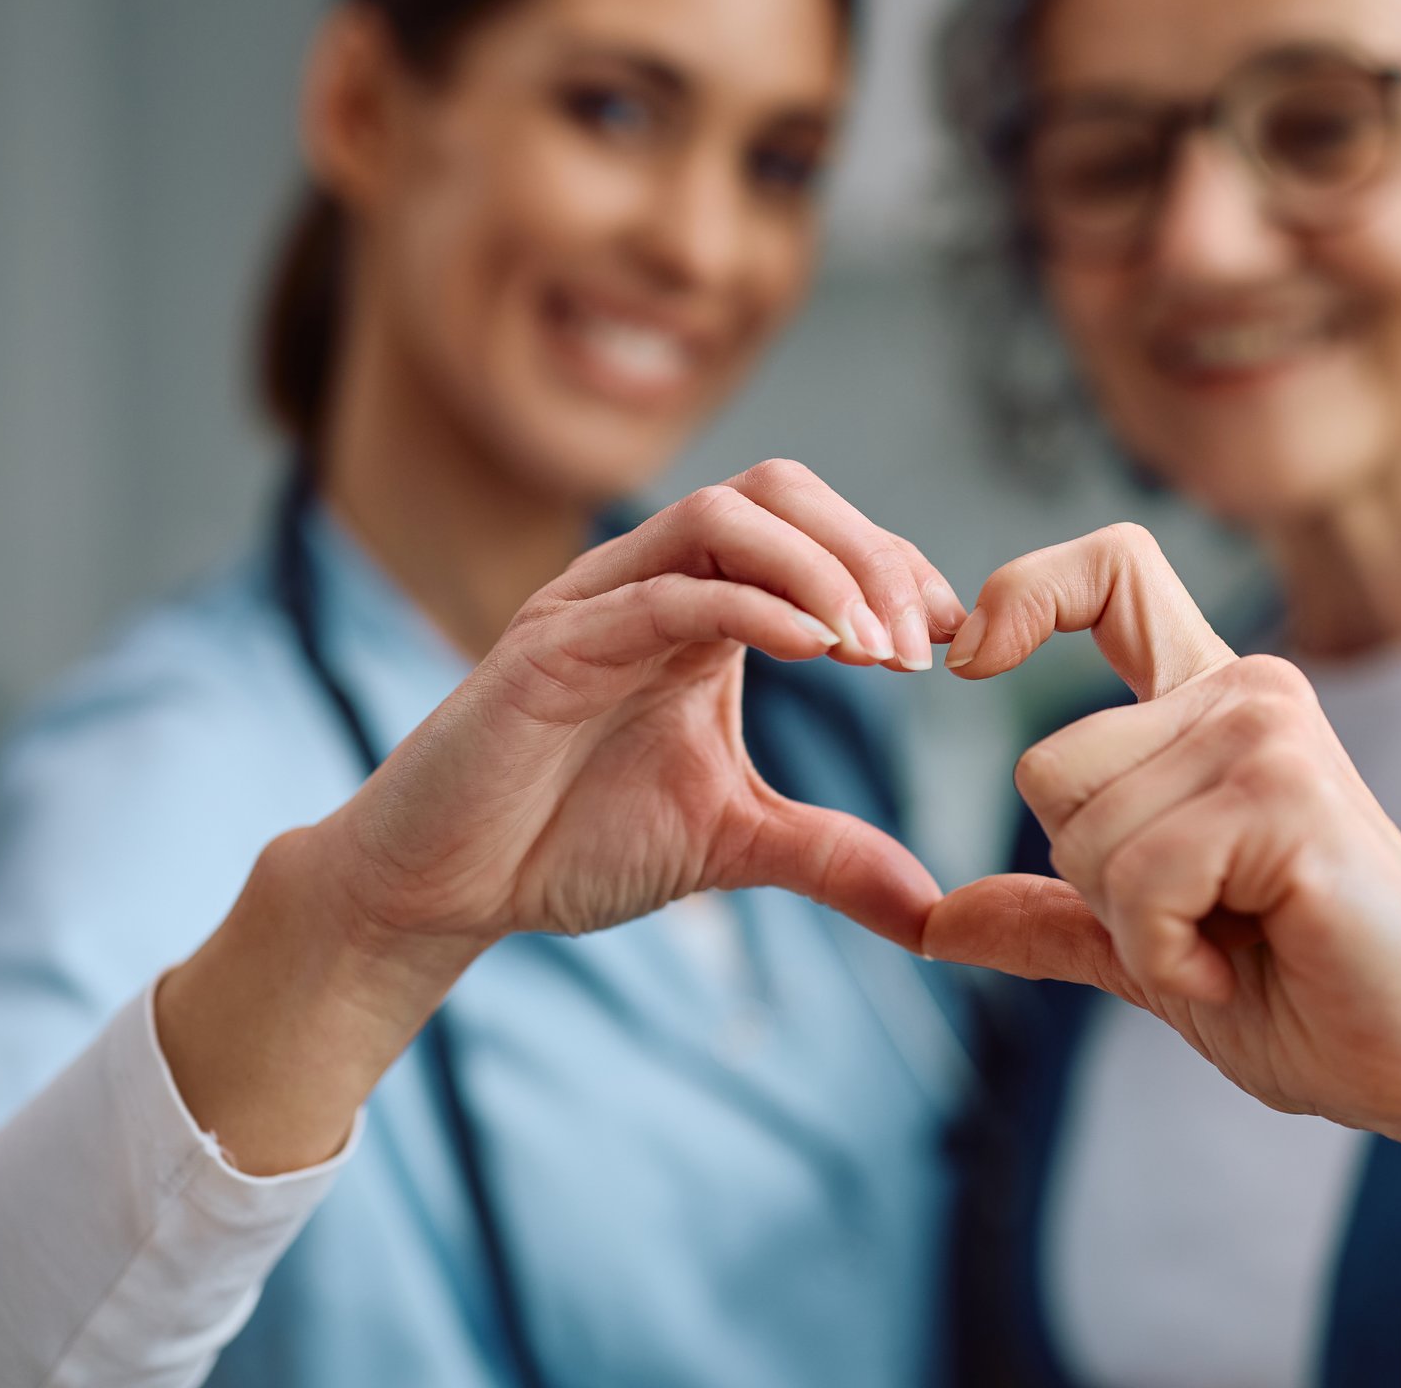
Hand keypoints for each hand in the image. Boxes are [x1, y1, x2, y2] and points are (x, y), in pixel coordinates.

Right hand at [317, 459, 965, 956]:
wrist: (444, 888)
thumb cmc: (570, 842)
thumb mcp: (733, 844)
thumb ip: (830, 856)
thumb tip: (933, 910)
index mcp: (699, 608)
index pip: (815, 534)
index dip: (894, 568)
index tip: (956, 641)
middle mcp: (652, 582)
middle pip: (780, 491)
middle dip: (869, 551)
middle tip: (923, 643)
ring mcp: (599, 601)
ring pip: (725, 514)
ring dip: (822, 568)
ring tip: (880, 650)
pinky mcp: (553, 643)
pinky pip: (666, 591)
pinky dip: (753, 605)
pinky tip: (816, 651)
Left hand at [927, 523, 1400, 1158]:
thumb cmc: (1309, 996)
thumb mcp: (1145, 949)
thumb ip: (1048, 915)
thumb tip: (927, 922)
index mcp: (1211, 705)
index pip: (1110, 573)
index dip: (1024, 593)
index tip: (971, 656)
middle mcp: (1244, 694)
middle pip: (1047, 766)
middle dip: (1091, 880)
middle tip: (1202, 923)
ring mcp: (1269, 735)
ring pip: (1085, 834)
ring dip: (1139, 931)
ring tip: (1234, 945)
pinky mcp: (1288, 798)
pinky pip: (1141, 882)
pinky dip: (1168, 958)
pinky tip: (1243, 967)